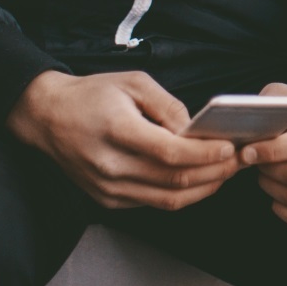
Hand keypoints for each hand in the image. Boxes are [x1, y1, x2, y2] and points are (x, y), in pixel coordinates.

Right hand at [7, 70, 238, 210]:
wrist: (48, 117)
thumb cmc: (93, 94)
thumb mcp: (133, 82)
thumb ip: (168, 106)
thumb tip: (196, 130)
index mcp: (117, 131)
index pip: (171, 153)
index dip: (206, 155)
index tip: (230, 148)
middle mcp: (111, 166)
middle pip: (174, 181)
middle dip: (214, 174)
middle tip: (238, 161)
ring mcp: (108, 188)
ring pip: (167, 200)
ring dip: (203, 189)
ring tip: (224, 173)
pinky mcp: (107, 200)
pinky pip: (152, 203)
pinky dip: (180, 194)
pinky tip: (198, 180)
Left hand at [243, 83, 286, 229]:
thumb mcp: (281, 97)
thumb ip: (263, 109)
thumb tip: (241, 136)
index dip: (273, 151)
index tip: (246, 152)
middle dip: (268, 170)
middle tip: (252, 162)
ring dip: (271, 188)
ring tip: (263, 173)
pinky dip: (282, 211)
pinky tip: (274, 194)